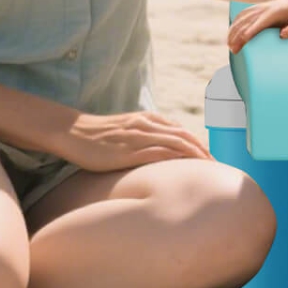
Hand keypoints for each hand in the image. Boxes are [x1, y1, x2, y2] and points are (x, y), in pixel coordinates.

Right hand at [55, 112, 211, 171]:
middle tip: (215, 165)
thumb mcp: (125, 131)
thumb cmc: (97, 136)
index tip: (208, 157)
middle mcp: (147, 124)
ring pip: (177, 142)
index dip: (197, 143)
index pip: (180, 130)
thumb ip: (142, 137)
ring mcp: (139, 136)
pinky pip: (160, 152)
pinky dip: (177, 158)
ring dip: (196, 155)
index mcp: (147, 119)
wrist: (72, 131)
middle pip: (185, 135)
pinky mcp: (129, 150)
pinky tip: (186, 168)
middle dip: (203, 150)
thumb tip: (155, 152)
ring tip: (208, 168)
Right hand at [227, 0, 287, 52]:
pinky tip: (231, 31)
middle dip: (237, 35)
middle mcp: (264, 10)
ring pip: (242, 18)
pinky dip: (235, 22)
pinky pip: (243, 14)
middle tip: (233, 51)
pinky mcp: (258, 8)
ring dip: (233, 30)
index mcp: (274, 14)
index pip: (258, 23)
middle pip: (246, 22)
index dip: (249, 32)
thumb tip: (282, 34)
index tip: (241, 42)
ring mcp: (260, 8)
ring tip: (229, 44)